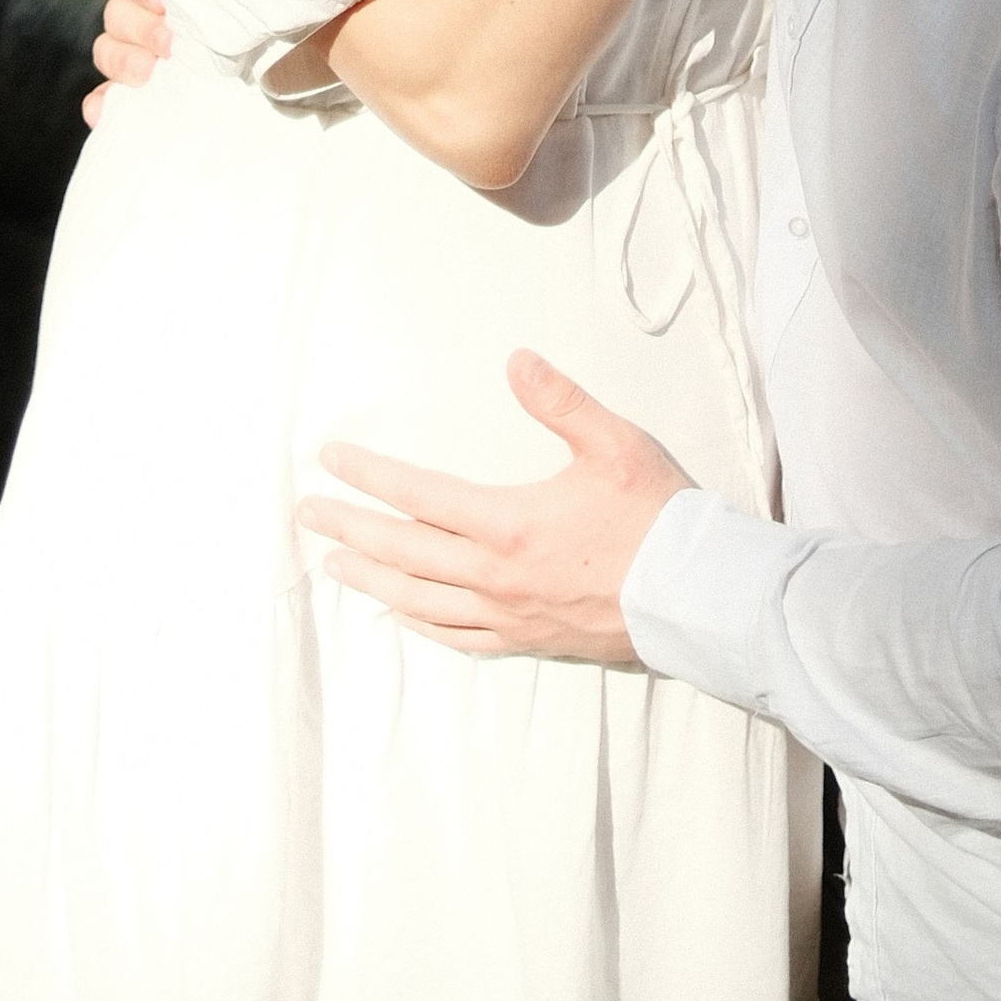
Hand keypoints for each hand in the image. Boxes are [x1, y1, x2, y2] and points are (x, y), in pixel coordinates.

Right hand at [81, 0, 170, 125]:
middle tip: (170, 43)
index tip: (162, 1)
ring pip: (108, 49)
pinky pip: (106, 96)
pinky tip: (100, 113)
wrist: (287, 49)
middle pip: (117, 12)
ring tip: (150, 73)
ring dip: (125, 63)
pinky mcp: (136, 86)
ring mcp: (138, 47)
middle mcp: (146, 6)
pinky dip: (103, 104)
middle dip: (142, 28)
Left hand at [296, 350, 689, 663]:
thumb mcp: (614, 443)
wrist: (693, 595)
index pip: (419, 496)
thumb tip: (515, 360)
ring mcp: (509, 615)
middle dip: (351, 529)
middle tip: (307, 515)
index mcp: (509, 523)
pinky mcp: (529, 641)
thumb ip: (561, 401)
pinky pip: (459, 638)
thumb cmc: (656, 515)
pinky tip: (401, 615)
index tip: (331, 460)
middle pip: (404, 552)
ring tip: (336, 564)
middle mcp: (496, 576)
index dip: (370, 477)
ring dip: (372, 579)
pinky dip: (421, 624)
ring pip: (420, 600)